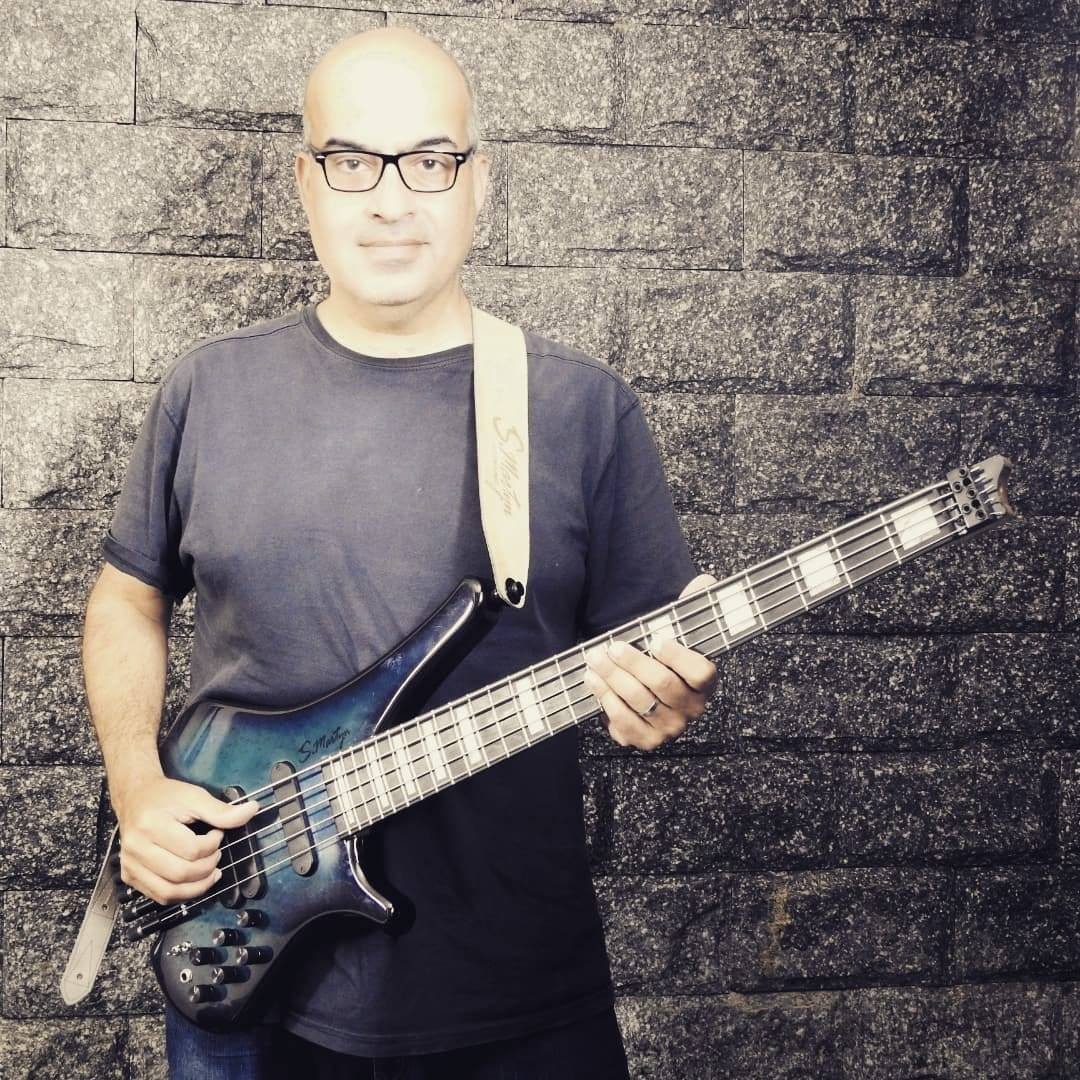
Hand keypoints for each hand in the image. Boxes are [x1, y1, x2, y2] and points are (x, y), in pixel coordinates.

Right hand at [114, 775, 259, 904]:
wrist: (135, 798)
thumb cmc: (167, 797)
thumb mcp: (195, 797)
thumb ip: (222, 810)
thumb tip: (254, 810)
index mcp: (150, 825)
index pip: (191, 850)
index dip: (212, 845)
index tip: (217, 834)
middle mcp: (135, 848)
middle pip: (180, 874)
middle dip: (207, 868)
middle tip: (215, 854)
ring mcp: (130, 865)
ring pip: (168, 892)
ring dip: (197, 887)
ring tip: (211, 872)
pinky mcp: (129, 876)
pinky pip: (159, 896)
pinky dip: (181, 894)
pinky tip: (194, 881)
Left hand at [583, 573, 719, 749]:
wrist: (649, 694)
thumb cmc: (663, 659)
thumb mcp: (678, 633)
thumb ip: (691, 607)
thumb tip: (705, 582)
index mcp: (706, 683)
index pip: (700, 672)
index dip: (678, 656)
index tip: (656, 639)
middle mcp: (692, 709)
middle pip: (663, 684)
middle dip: (633, 663)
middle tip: (611, 646)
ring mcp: (669, 729)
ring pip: (640, 702)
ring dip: (613, 678)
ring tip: (595, 658)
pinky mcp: (645, 740)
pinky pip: (624, 723)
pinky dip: (606, 701)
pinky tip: (594, 681)